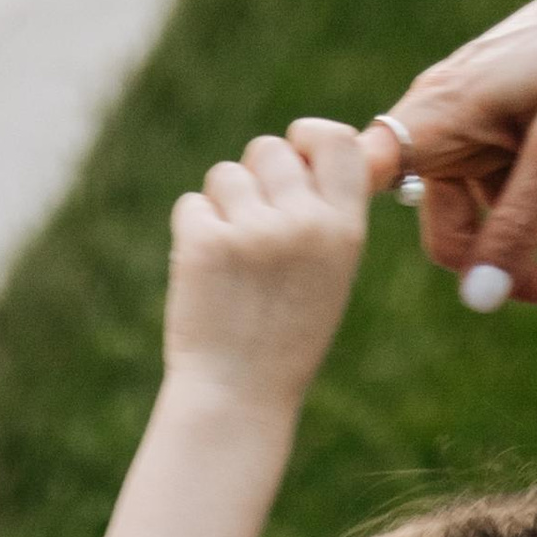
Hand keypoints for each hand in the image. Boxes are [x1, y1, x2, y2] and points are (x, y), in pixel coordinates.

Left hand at [164, 118, 372, 411]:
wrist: (237, 398)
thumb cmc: (285, 339)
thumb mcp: (328, 277)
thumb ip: (324, 213)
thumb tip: (303, 147)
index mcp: (344, 231)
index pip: (337, 140)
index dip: (309, 138)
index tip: (296, 153)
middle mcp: (304, 224)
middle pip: (269, 148)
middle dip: (255, 177)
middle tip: (253, 232)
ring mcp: (253, 232)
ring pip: (226, 175)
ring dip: (221, 208)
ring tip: (233, 265)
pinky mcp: (205, 242)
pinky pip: (192, 206)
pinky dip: (193, 235)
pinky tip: (207, 277)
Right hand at [359, 0, 536, 309]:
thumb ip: (519, 229)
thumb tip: (479, 303)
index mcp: (436, 114)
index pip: (364, 180)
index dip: (342, 218)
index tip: (335, 258)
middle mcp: (443, 123)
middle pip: (453, 232)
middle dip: (519, 264)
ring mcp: (475, 130)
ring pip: (498, 217)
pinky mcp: (507, 133)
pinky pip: (523, 192)